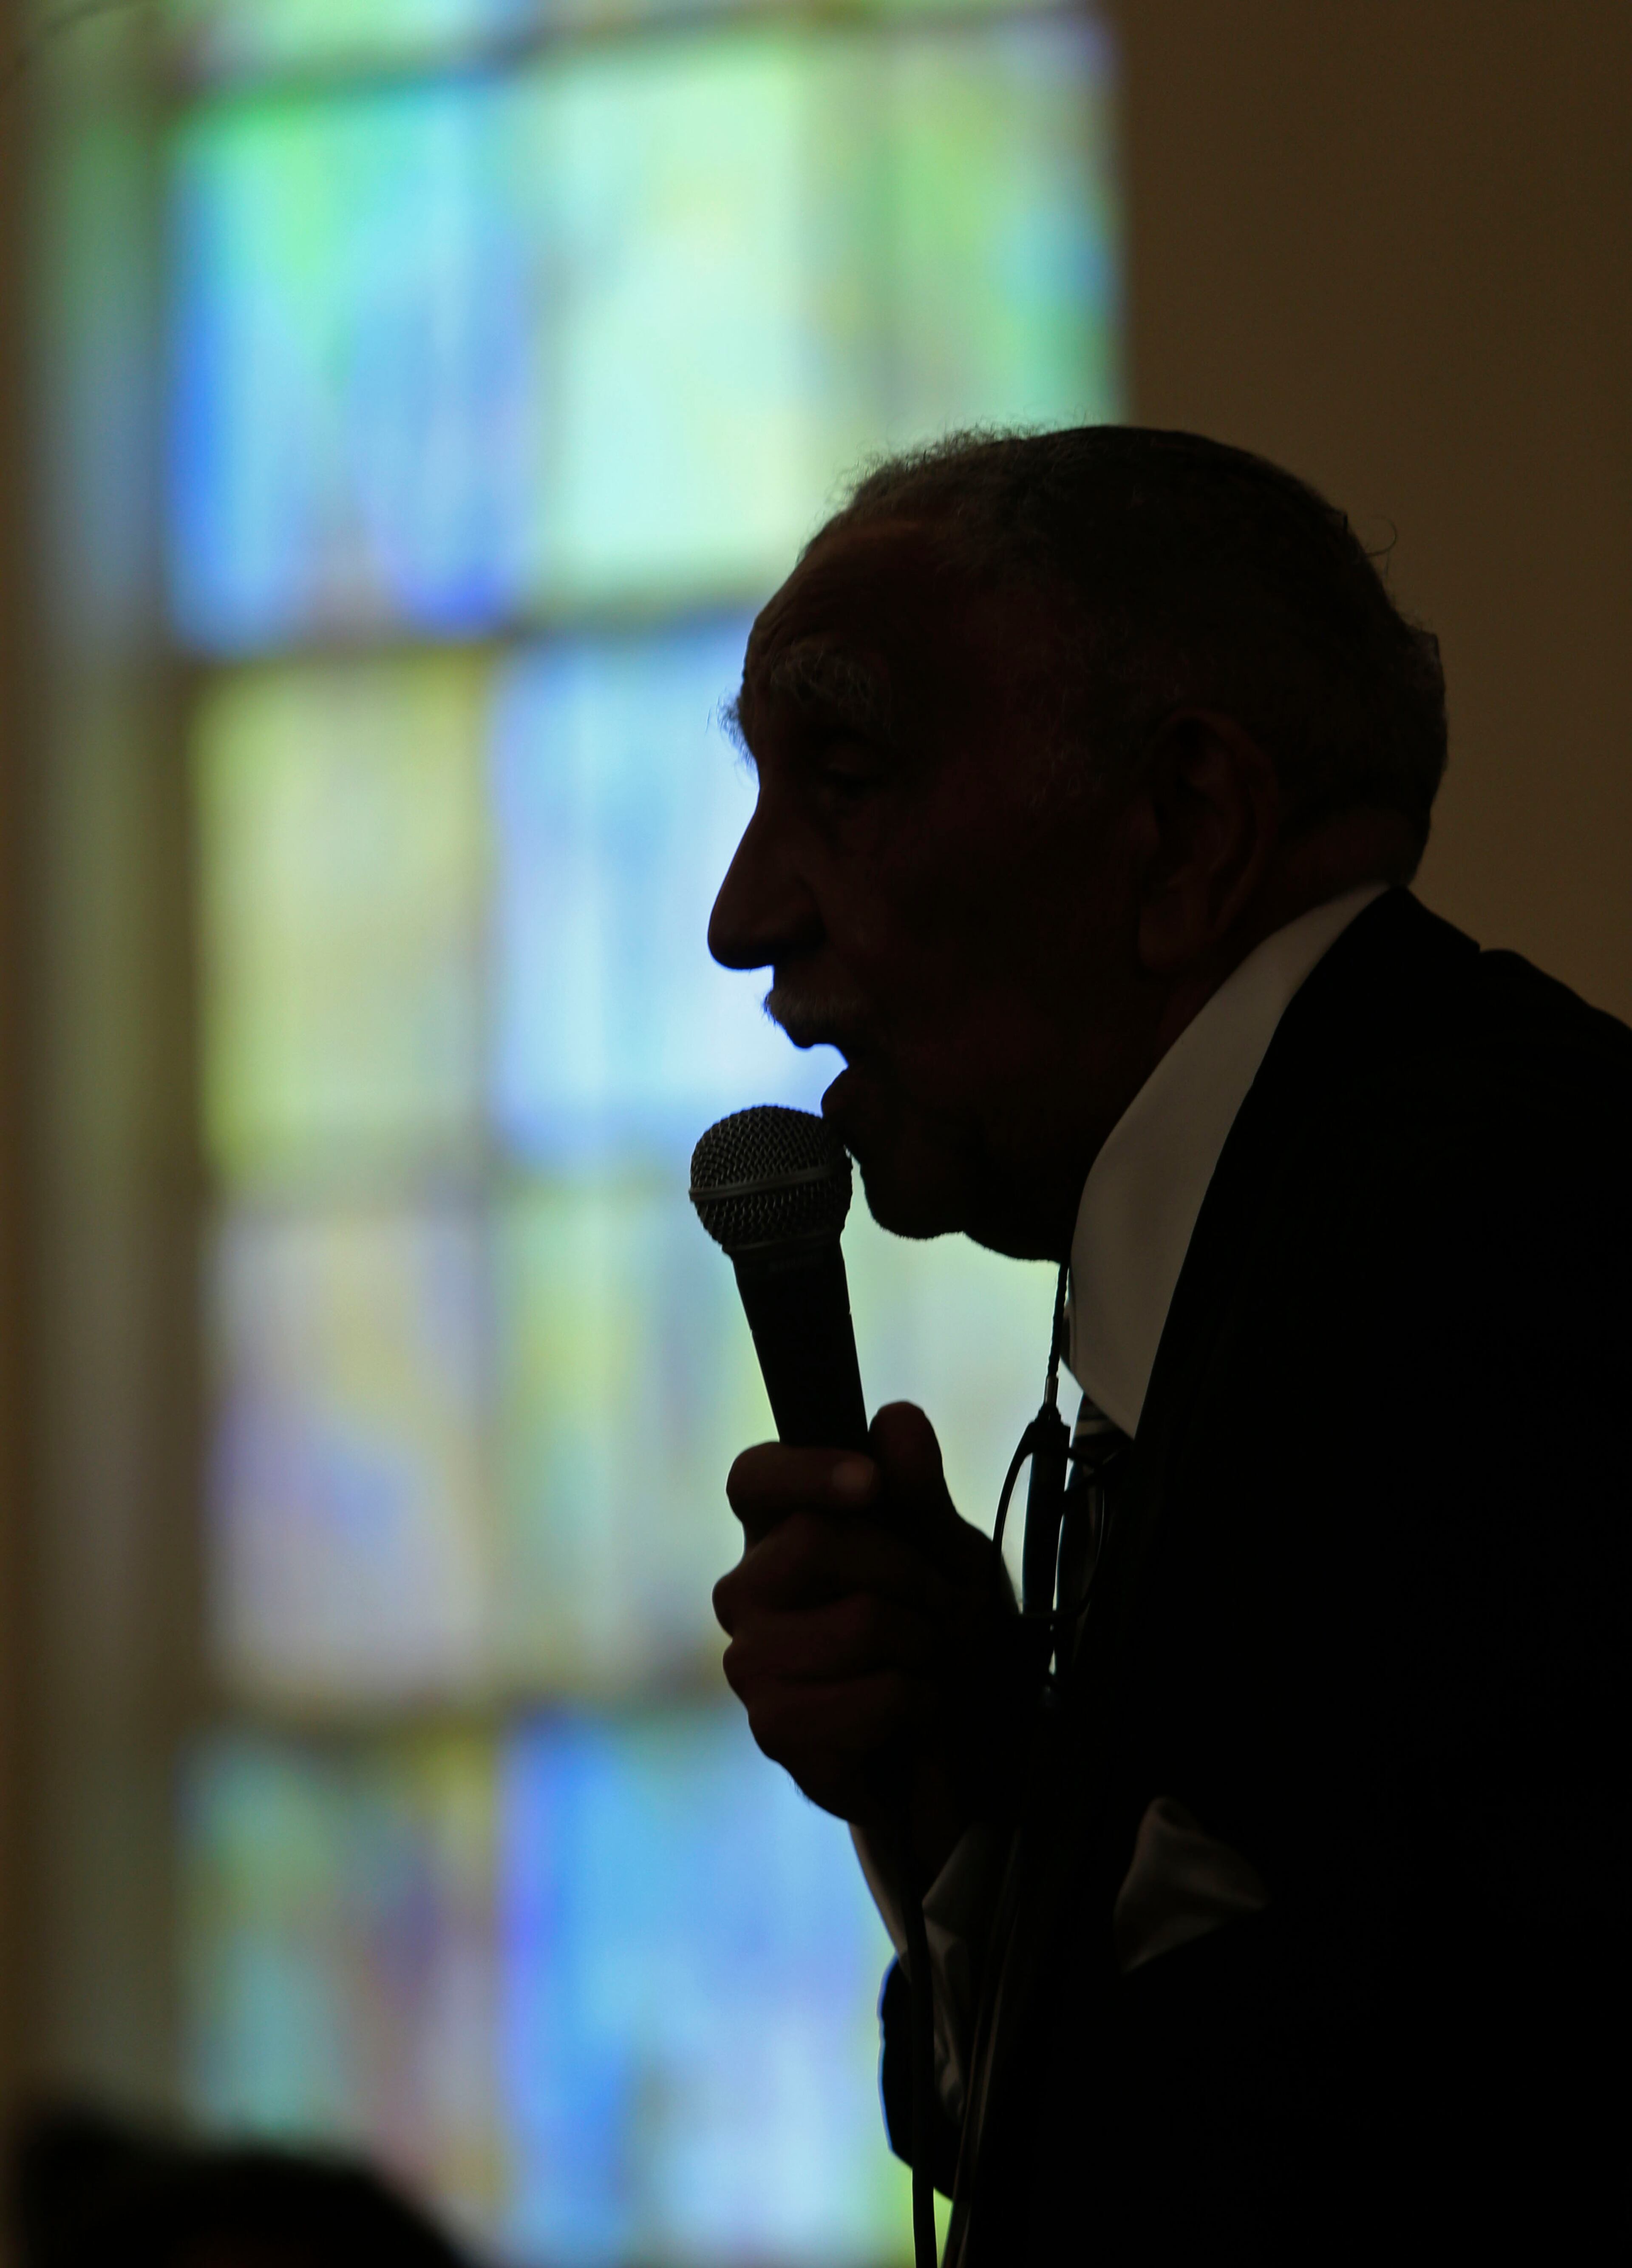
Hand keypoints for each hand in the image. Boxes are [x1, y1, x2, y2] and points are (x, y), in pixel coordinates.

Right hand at [712, 1401, 1014, 1880]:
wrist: (960, 1739)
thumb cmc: (939, 1630)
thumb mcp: (946, 1549)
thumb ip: (919, 1488)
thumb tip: (895, 1419)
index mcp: (778, 1531)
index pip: (754, 1478)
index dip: (806, 1470)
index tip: (871, 1482)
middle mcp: (748, 1591)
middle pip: (813, 1541)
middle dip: (911, 1572)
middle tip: (942, 1605)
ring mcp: (752, 1662)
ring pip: (854, 1623)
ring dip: (925, 1646)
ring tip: (931, 1664)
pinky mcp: (775, 1729)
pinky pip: (862, 1701)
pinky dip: (915, 1706)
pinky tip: (914, 1715)